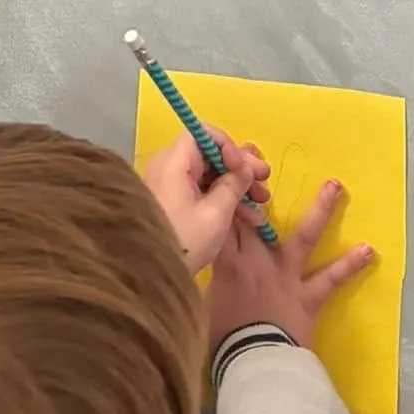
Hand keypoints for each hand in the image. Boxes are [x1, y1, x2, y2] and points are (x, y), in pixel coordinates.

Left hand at [141, 129, 271, 273]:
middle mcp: (169, 167)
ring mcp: (170, 186)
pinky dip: (222, 200)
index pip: (204, 135)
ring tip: (261, 204)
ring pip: (208, 175)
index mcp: (174, 162)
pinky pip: (201, 191)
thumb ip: (234, 185)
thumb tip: (246, 167)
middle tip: (265, 181)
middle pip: (208, 155)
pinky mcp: (173, 204)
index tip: (247, 169)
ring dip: (236, 187)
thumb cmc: (184, 241)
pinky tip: (247, 217)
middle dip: (239, 168)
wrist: (149, 278)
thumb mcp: (215, 215)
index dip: (229, 147)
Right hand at [207, 180, 374, 350]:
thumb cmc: (223, 339)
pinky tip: (369, 250)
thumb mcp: (204, 305)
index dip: (225, 197)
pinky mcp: (308, 297)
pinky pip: (330, 278)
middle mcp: (259, 261)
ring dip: (321, 210)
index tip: (226, 175)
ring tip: (336, 186)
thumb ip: (206, 280)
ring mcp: (287, 276)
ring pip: (303, 236)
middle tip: (260, 162)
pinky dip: (350, 265)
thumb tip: (196, 267)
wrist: (254, 363)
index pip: (225, 221)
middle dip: (256, 189)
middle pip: (256, 219)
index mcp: (229, 263)